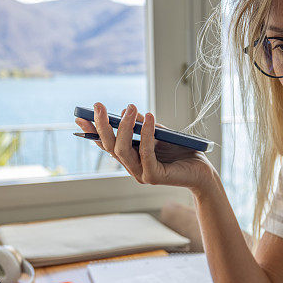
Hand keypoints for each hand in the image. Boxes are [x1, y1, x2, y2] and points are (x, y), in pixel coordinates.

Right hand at [74, 102, 216, 193]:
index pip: (106, 145)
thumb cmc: (181, 151)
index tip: (80, 116)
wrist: (203, 170)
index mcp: (130, 158)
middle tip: (98, 106)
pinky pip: (145, 152)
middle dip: (102, 126)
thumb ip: (143, 126)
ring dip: (124, 127)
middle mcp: (132, 168)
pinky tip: (147, 117)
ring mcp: (141, 174)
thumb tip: (126, 111)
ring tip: (131, 107)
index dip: (92, 131)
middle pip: (109, 147)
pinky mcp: (154, 177)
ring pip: (122, 150)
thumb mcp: (159, 133)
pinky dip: (145, 133)